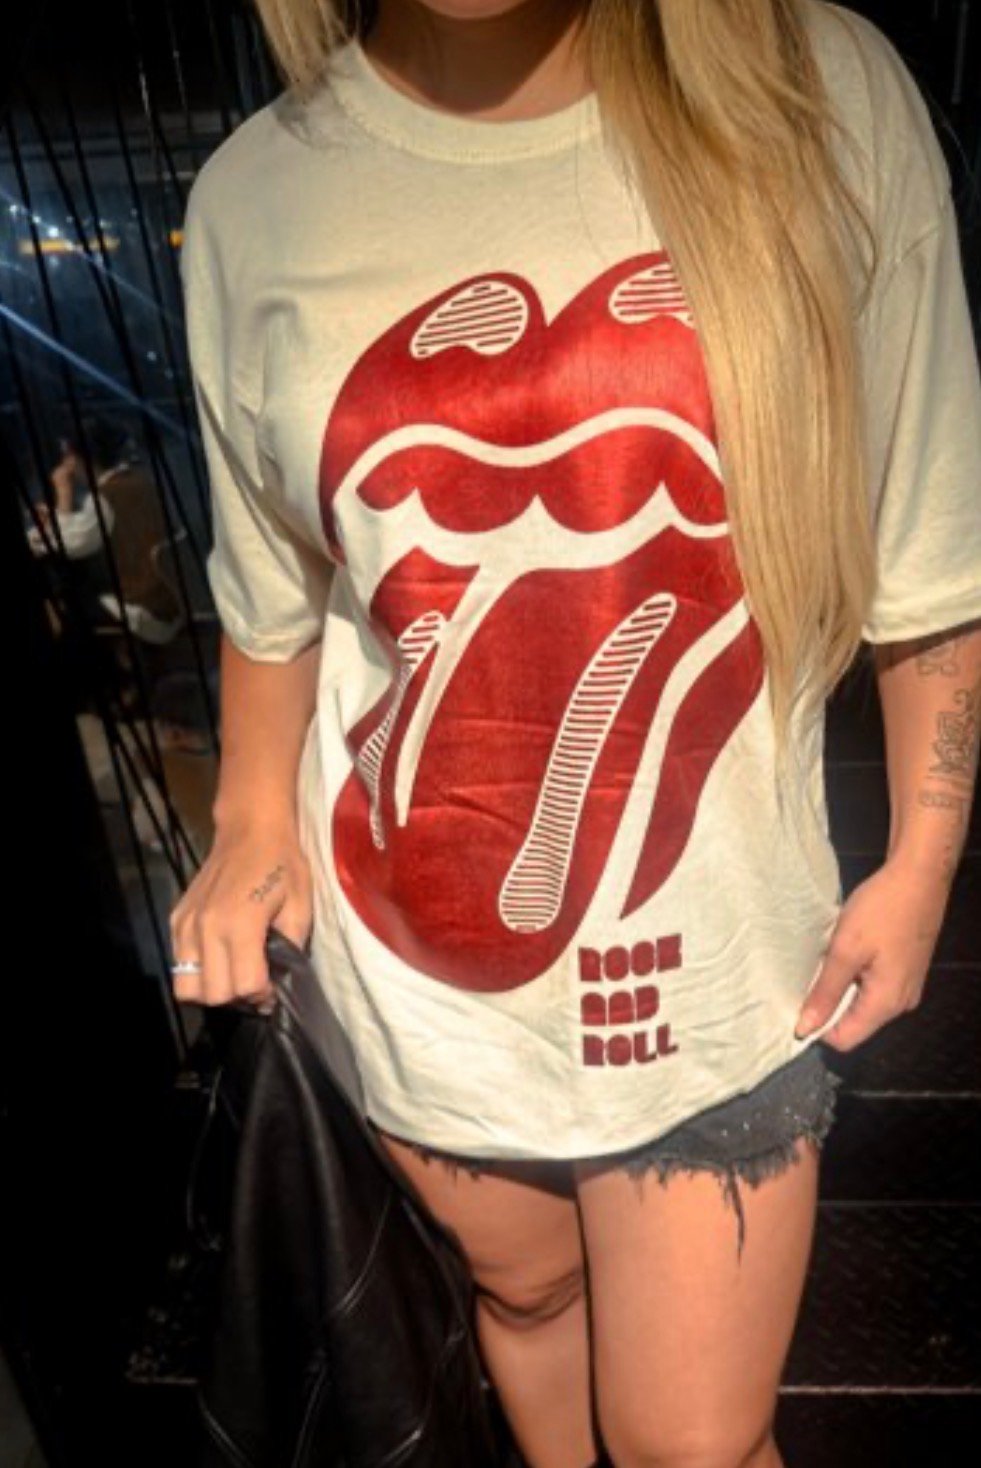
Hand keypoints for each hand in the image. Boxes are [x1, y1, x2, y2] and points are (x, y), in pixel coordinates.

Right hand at [169, 817, 314, 1013]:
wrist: (251, 829)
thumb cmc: (282, 864)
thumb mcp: (300, 906)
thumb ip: (290, 948)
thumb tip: (278, 981)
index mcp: (240, 924)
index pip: (244, 986)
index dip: (264, 995)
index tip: (274, 987)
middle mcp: (206, 928)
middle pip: (214, 995)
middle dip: (238, 997)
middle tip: (256, 982)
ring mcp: (185, 924)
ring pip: (186, 988)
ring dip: (213, 989)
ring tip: (233, 974)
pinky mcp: (175, 919)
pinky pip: (178, 965)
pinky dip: (197, 971)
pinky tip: (218, 957)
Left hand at [794, 851, 950, 1050]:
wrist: (919, 877)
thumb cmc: (882, 910)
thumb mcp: (845, 950)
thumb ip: (825, 991)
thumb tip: (805, 1027)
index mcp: (886, 1003)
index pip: (845, 1039)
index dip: (817, 1028)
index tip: (795, 1003)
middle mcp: (900, 1003)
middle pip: (854, 1023)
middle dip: (827, 1007)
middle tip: (805, 979)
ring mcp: (906, 986)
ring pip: (863, 1003)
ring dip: (840, 989)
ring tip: (825, 963)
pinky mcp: (906, 970)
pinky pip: (874, 987)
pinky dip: (855, 977)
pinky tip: (844, 954)